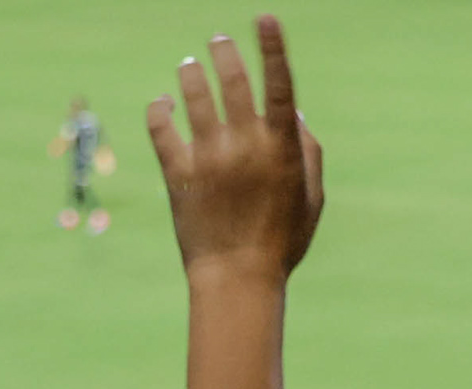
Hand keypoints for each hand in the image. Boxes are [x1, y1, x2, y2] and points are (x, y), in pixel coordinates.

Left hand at [148, 16, 323, 281]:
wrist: (237, 279)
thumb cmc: (281, 242)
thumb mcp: (311, 199)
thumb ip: (309, 152)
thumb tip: (292, 112)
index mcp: (282, 148)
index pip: (278, 84)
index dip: (272, 47)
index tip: (264, 18)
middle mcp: (245, 145)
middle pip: (233, 80)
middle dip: (224, 53)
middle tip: (218, 41)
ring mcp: (209, 157)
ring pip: (195, 95)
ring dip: (191, 73)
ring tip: (189, 66)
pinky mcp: (178, 174)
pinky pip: (161, 127)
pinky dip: (160, 109)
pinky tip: (163, 105)